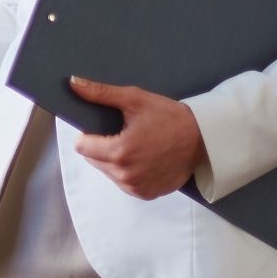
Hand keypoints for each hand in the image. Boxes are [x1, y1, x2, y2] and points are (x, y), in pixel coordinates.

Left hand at [69, 77, 208, 200]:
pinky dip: (126, 172)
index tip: (101, 127)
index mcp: (120, 151)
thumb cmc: (169, 117)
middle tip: (121, 132)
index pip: (82, 147)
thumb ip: (101, 93)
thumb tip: (73, 83)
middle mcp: (126, 175)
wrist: (202, 140)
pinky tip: (140, 158)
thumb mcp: (135, 99)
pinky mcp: (146, 194)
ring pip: (106, 172)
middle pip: (92, 160)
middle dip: (100, 146)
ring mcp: (136, 187)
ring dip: (112, 160)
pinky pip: (123, 183)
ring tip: (133, 144)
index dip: (87, 135)